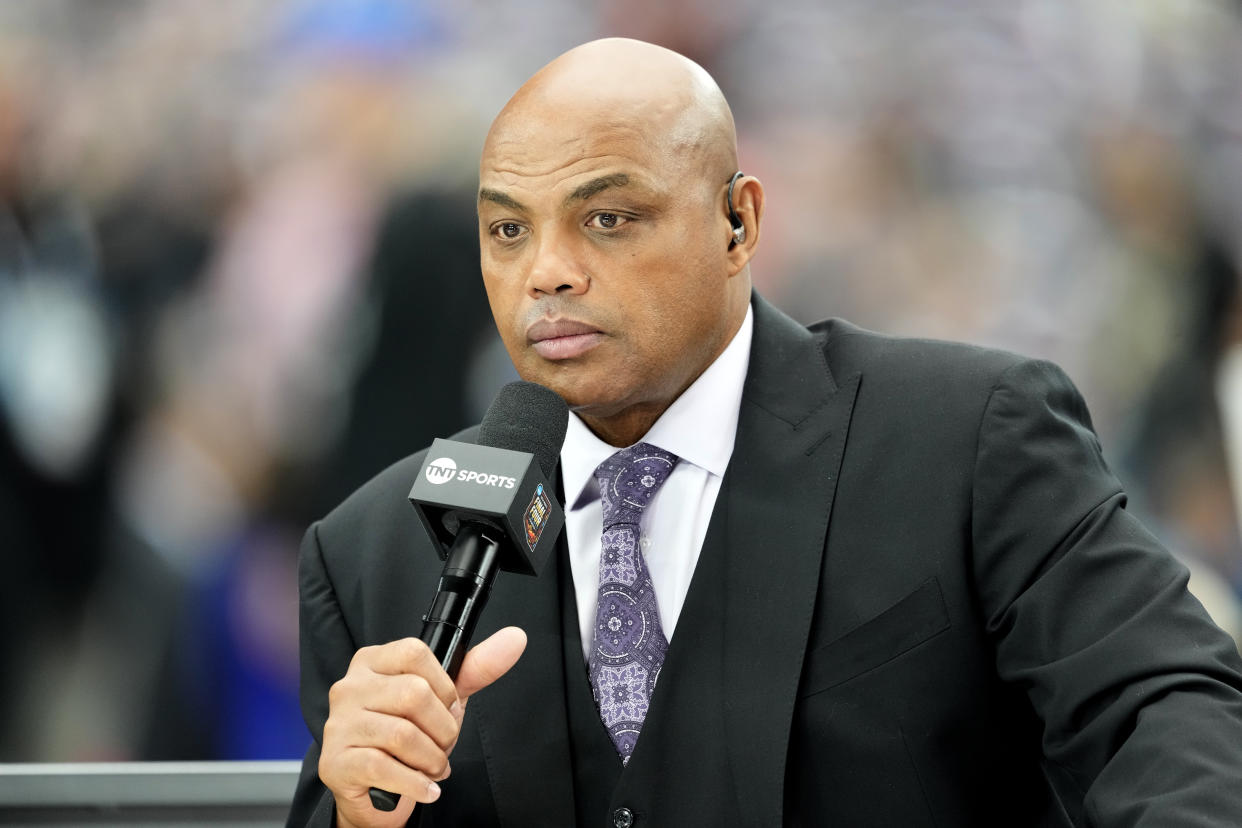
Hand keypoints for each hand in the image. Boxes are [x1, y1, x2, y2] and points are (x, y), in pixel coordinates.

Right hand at [318, 627, 527, 827]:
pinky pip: (385, 768)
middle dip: (443, 729)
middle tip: (444, 746)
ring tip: (434, 767)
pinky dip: (416, 783)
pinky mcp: (336, 761)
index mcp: (373, 662)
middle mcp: (350, 687)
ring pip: (402, 735)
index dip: (444, 685)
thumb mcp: (443, 697)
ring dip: (432, 760)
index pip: (414, 653)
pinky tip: (425, 787)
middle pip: (413, 695)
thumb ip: (477, 667)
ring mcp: (340, 724)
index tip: (449, 706)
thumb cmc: (408, 735)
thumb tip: (515, 638)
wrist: (376, 790)